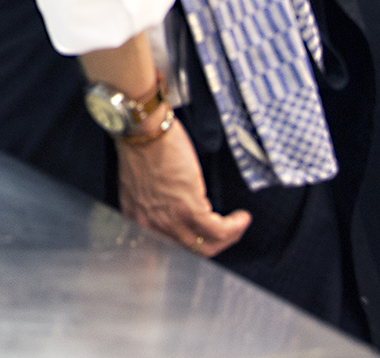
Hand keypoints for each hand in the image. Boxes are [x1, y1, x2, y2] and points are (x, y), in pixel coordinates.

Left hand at [114, 117, 250, 256]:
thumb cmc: (141, 145)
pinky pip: (218, 231)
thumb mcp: (139, 182)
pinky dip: (234, 227)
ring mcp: (170, 219)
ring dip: (228, 237)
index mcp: (138, 218)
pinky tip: (241, 217)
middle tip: (227, 231)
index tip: (203, 235)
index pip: (167, 245)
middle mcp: (152, 225)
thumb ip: (151, 202)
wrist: (142, 130)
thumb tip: (170, 207)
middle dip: (214, 244)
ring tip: (237, 224)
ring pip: (206, 246)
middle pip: (190, 250)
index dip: (190, 242)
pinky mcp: (189, 208)